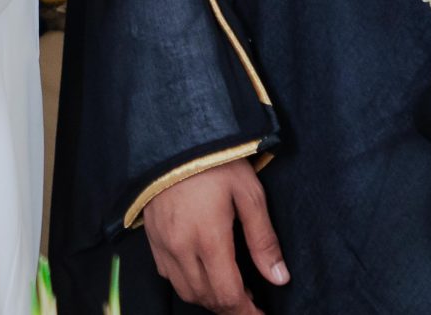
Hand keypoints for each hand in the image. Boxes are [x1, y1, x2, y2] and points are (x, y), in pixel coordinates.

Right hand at [143, 158, 287, 314]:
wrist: (172, 135)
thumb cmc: (215, 159)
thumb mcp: (249, 193)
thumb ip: (263, 239)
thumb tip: (279, 277)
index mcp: (209, 240)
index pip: (228, 296)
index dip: (247, 313)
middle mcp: (181, 249)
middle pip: (207, 299)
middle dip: (232, 307)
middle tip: (252, 300)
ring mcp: (163, 244)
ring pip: (186, 291)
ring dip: (210, 298)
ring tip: (232, 289)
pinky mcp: (152, 237)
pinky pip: (168, 275)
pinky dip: (188, 284)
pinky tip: (203, 272)